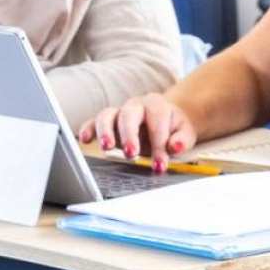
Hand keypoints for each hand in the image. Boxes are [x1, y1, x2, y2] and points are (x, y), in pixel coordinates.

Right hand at [78, 93, 198, 172]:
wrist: (166, 120)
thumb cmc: (173, 127)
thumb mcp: (184, 133)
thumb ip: (182, 139)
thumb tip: (174, 146)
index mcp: (156, 105)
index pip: (156, 120)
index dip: (158, 143)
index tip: (160, 164)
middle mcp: (136, 105)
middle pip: (129, 114)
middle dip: (129, 134)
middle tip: (132, 153)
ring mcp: (119, 112)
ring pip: (108, 115)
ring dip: (106, 131)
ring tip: (107, 147)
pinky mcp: (108, 122)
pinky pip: (94, 121)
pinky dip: (88, 128)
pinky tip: (85, 139)